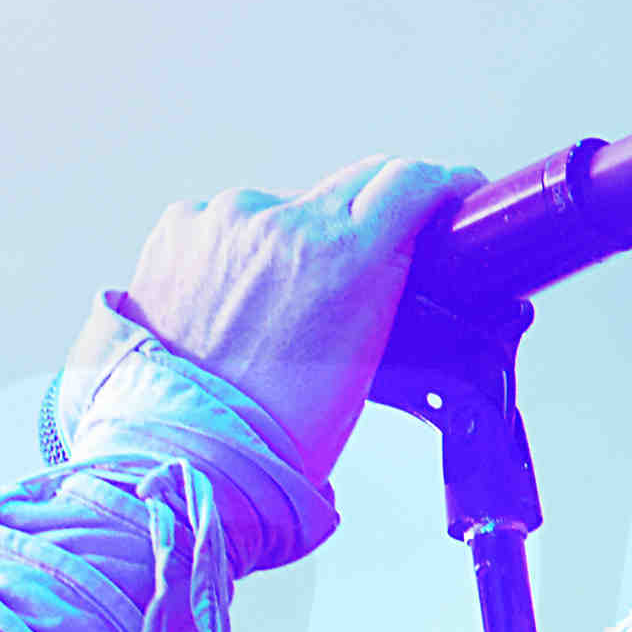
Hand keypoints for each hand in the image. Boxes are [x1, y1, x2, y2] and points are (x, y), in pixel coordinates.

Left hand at [116, 156, 479, 481]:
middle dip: (369, 213)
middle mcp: (286, 223)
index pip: (412, 181)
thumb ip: (381, 283)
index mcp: (346, 256)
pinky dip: (235, 251)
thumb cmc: (273, 428)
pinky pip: (226, 221)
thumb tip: (390, 249)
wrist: (187, 450)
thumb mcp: (365, 357)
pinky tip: (226, 301)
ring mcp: (227, 217)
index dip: (441, 183)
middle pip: (353, 182)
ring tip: (270, 310)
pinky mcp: (181, 223)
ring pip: (285, 207)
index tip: (450, 190)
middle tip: (361, 260)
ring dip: (291, 241)